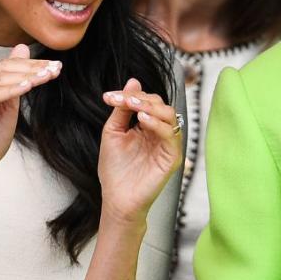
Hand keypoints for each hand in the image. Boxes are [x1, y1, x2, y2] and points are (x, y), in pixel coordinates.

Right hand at [0, 44, 61, 190]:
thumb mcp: (9, 105)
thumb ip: (16, 80)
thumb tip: (23, 49)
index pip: (9, 65)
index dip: (33, 64)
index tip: (56, 66)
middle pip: (6, 69)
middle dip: (34, 68)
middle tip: (55, 68)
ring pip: (1, 80)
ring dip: (27, 77)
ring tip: (46, 76)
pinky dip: (12, 90)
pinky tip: (28, 87)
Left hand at [99, 79, 182, 227]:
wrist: (117, 198)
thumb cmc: (114, 169)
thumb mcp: (114, 132)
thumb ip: (122, 109)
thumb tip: (133, 81)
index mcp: (146, 126)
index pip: (146, 101)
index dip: (129, 95)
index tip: (108, 96)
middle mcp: (159, 133)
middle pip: (160, 104)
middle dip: (140, 99)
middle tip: (122, 101)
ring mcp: (167, 144)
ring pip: (169, 115)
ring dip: (151, 107)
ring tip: (133, 107)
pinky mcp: (172, 157)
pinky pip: (171, 135)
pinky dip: (158, 124)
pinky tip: (143, 120)